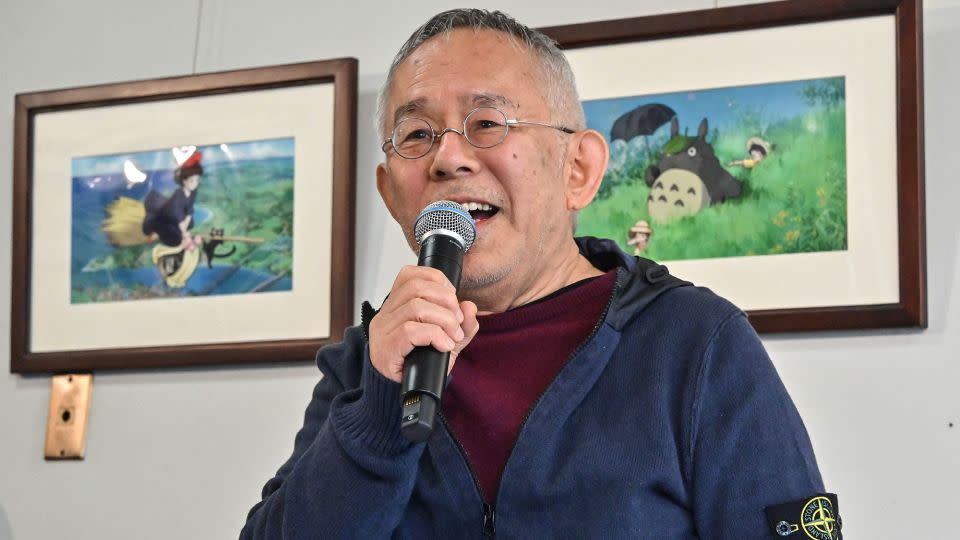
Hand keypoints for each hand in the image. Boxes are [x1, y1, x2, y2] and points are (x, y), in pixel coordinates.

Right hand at [369, 266, 479, 382]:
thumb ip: (461, 324)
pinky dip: (435, 335)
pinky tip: (444, 345)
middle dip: (446, 301)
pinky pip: (412, 330)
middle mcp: (385, 314)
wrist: (403, 394)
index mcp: (395, 306)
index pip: (409, 274)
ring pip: (416, 307)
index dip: (436, 279)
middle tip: (457, 322)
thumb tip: (470, 307)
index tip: (452, 297)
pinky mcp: (387, 347)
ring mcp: (383, 330)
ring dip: (444, 320)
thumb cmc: (420, 365)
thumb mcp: (446, 340)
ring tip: (452, 336)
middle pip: (416, 287)